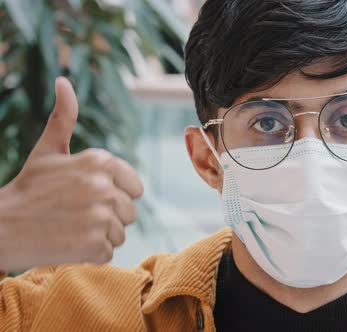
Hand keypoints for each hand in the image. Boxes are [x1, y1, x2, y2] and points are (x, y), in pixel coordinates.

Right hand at [0, 77, 143, 271]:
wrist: (2, 227)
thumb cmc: (29, 188)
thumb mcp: (47, 150)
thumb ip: (64, 118)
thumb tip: (64, 81)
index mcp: (100, 161)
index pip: (136, 188)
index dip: (114, 195)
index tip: (87, 196)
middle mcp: (104, 186)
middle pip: (129, 212)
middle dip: (107, 216)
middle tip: (75, 213)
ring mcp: (100, 216)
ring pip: (120, 232)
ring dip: (100, 235)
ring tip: (71, 226)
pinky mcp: (94, 244)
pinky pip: (109, 252)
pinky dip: (92, 253)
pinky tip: (68, 242)